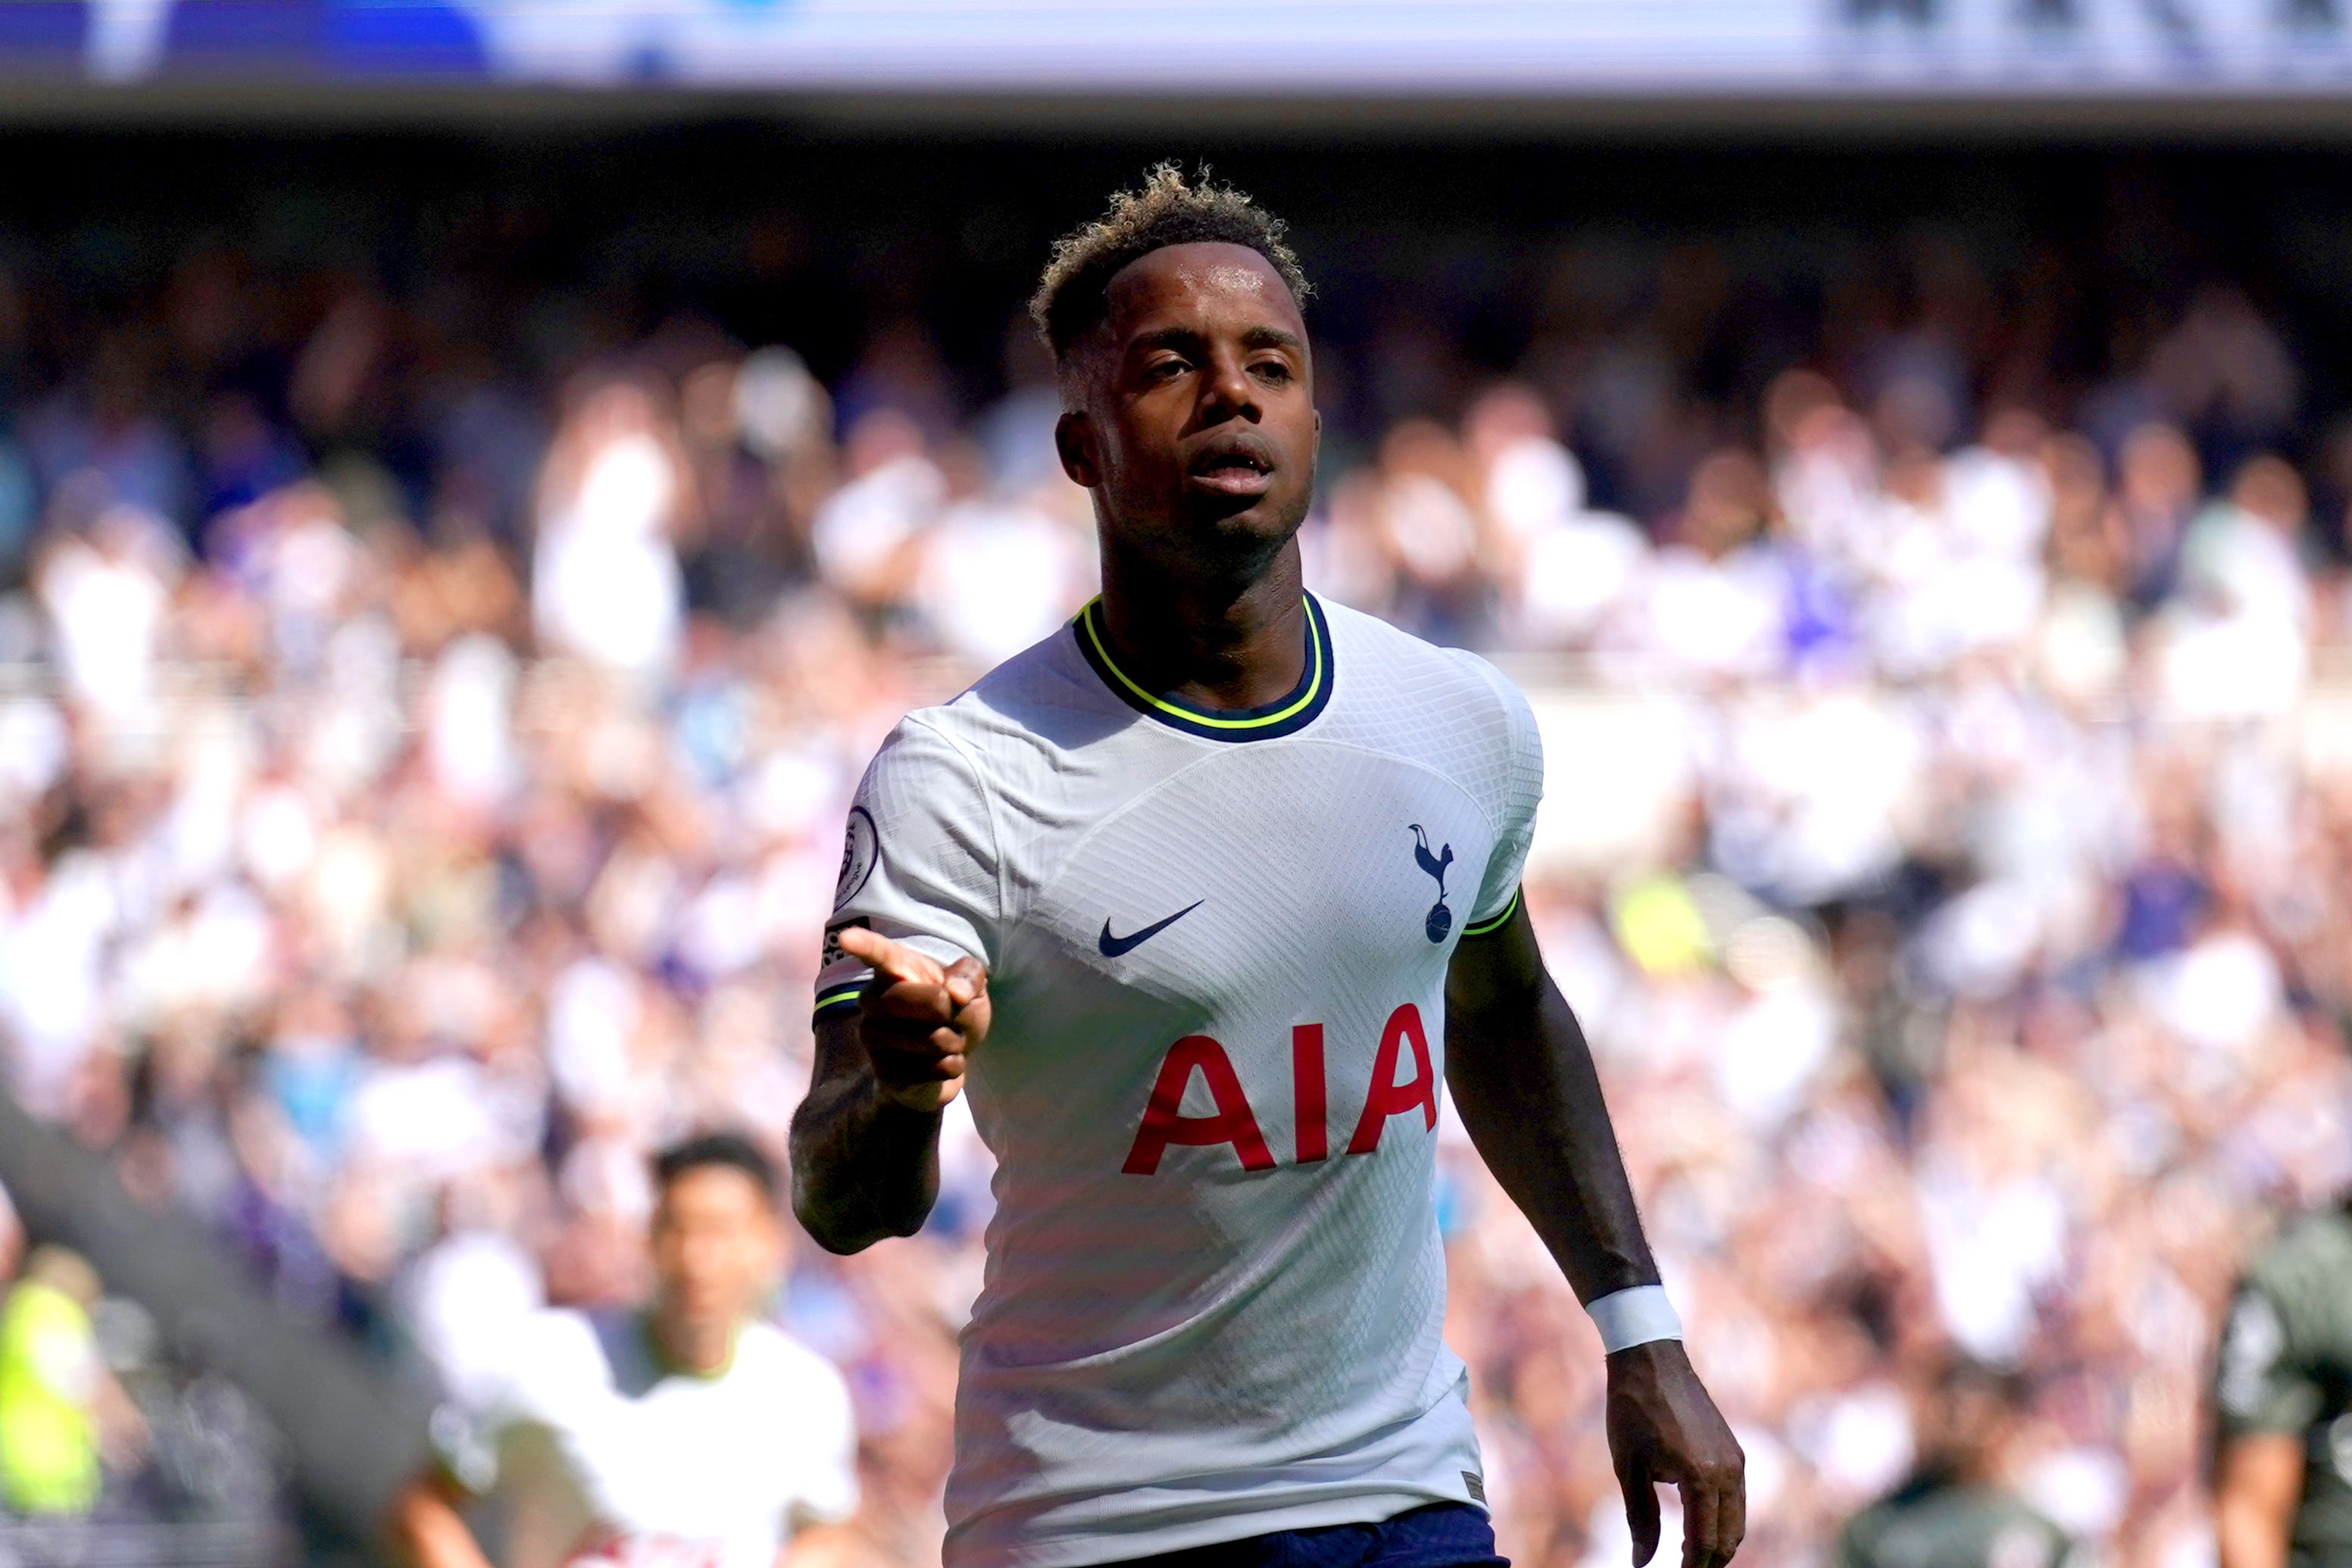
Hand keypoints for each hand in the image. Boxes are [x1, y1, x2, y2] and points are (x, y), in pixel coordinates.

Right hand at [836, 926, 989, 1113]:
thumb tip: (955, 993)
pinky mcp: (884, 1073)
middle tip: (950, 1017)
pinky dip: (953, 1066)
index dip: (864, 945)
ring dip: (956, 1042)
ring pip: (936, 1039)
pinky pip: (938, 1069)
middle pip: (933, 1002)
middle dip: (957, 1013)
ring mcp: (872, 1038)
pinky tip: (940, 1064)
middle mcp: (873, 1000)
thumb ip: (969, 977)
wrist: (942, 1063)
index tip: (845, 938)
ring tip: (945, 1041)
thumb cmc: (952, 1012)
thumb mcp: (971, 987)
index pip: (880, 955)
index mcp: (894, 970)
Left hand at [1605, 1339, 1744, 1567]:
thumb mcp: (1629, 1467)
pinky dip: (1722, 1519)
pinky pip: (1736, 1499)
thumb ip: (1641, 1519)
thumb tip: (1641, 1562)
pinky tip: (1697, 1524)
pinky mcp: (1734, 1451)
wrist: (1651, 1358)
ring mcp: (1735, 1460)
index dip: (1691, 1567)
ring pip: (1737, 1521)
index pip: (1704, 1543)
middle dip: (1708, 1561)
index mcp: (1702, 1477)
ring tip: (1688, 1555)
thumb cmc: (1633, 1410)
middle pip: (1728, 1538)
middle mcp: (1728, 1472)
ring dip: (1717, 1542)